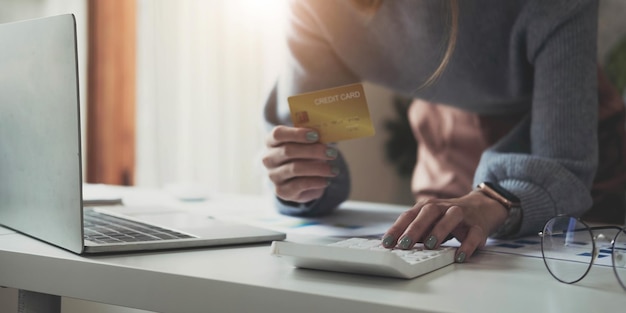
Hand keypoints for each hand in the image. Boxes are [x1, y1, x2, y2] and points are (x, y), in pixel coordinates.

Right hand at [262, 125, 338, 202]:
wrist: (300, 180)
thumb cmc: (304, 156)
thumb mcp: (306, 144)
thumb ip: (312, 138)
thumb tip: (326, 135)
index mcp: (272, 141)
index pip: (278, 133)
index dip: (297, 133)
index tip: (316, 135)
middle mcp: (269, 158)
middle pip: (288, 150)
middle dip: (313, 151)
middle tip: (332, 153)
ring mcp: (273, 176)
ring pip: (294, 168)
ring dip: (318, 168)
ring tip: (334, 170)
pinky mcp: (281, 191)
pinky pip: (299, 185)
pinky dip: (315, 182)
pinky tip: (326, 180)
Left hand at [382, 191, 508, 262]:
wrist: (482, 207)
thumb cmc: (448, 217)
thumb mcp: (429, 221)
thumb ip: (415, 231)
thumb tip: (394, 247)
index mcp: (427, 207)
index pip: (409, 215)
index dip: (396, 229)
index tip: (386, 243)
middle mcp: (443, 207)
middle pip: (427, 213)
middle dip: (414, 229)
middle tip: (404, 244)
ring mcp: (462, 215)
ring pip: (451, 217)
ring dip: (439, 230)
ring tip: (430, 246)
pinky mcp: (477, 226)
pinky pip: (473, 235)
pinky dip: (467, 246)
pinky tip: (460, 256)